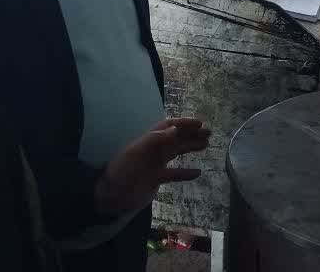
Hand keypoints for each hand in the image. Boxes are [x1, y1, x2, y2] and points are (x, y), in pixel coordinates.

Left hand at [95, 118, 210, 216]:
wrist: (110, 196)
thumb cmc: (121, 172)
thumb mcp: (135, 153)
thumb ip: (154, 139)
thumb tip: (175, 129)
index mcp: (147, 141)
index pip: (168, 126)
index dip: (183, 123)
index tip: (199, 123)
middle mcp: (153, 150)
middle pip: (175, 138)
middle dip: (191, 133)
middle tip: (209, 132)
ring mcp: (155, 164)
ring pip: (176, 152)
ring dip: (190, 147)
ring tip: (206, 145)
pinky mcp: (156, 179)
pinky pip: (174, 174)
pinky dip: (185, 173)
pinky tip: (198, 173)